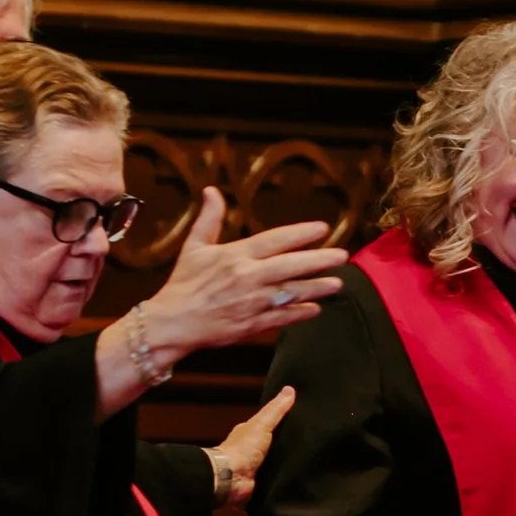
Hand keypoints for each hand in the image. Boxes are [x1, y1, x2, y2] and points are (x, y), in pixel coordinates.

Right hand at [139, 188, 347, 362]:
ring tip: (337, 283)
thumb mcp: (194, 247)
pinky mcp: (253, 324)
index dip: (301, 233)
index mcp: (236, 256)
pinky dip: (300, 313)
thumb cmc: (184, 283)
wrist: (173, 322)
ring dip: (317, 288)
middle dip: (320, 260)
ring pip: (293, 293)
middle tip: (342, 255)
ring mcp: (253, 302)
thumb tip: (212, 190)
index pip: (276, 240)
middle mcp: (248, 277)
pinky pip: (283, 318)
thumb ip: (209, 219)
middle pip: (292, 266)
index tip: (322, 228)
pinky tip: (316, 309)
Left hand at [209, 387, 294, 507]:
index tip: (300, 417)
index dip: (282, 420)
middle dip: (286, 443)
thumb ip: (276, 410)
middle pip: (272, 443)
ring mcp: (254, 467)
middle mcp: (251, 450)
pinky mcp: (258, 483)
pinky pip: (274, 480)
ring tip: (306, 460)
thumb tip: (290, 389)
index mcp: (250, 433)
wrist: (230, 478)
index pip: (268, 423)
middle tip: (307, 440)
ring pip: (274, 462)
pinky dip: (282, 479)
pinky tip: (296, 477)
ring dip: (285, 462)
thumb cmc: (242, 449)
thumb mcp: (262, 424)